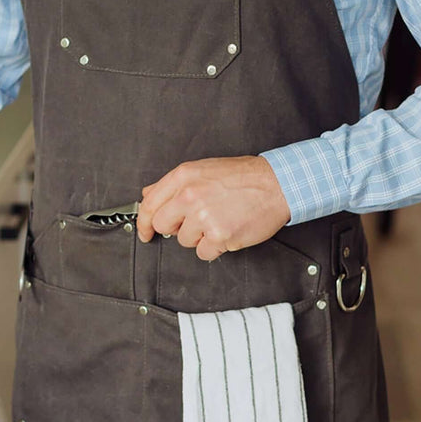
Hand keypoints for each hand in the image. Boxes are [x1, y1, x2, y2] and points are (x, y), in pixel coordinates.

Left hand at [136, 156, 290, 259]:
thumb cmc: (244, 177)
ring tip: (218, 220)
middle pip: (163, 225)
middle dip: (175, 227)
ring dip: (199, 236)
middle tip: (194, 222)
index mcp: (183, 177)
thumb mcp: (203, 169)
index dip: (144, 223)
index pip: (149, 205)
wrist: (276, 184)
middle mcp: (190, 196)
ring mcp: (204, 217)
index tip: (146, 232)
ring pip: (185, 241)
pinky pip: (204, 253)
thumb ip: (173, 184)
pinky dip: (214, 247)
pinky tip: (226, 231)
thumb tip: (149, 194)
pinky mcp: (220, 236)